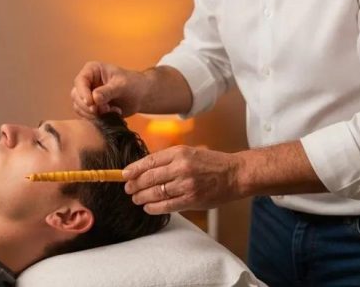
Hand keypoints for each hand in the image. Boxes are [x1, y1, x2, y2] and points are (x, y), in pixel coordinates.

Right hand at [70, 61, 147, 117]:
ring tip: (112, 111)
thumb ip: (108, 91)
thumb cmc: (133, 84)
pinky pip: (86, 116)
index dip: (83, 93)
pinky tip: (112, 114)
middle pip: (76, 96)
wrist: (141, 96)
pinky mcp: (91, 108)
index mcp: (92, 70)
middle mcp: (87, 83)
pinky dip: (97, 118)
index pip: (80, 81)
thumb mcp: (122, 85)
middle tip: (106, 109)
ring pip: (79, 108)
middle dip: (89, 106)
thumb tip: (94, 98)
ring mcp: (87, 96)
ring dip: (94, 114)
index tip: (91, 103)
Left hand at [123, 145, 242, 213]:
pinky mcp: (192, 199)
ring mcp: (186, 184)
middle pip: (149, 178)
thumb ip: (169, 159)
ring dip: (142, 197)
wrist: (235, 174)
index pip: (149, 161)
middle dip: (135, 185)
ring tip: (136, 199)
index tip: (124, 175)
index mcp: (179, 152)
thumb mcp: (189, 152)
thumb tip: (145, 169)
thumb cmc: (211, 163)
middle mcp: (181, 167)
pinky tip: (148, 207)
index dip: (134, 169)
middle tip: (128, 189)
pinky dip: (154, 207)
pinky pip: (167, 206)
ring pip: (156, 193)